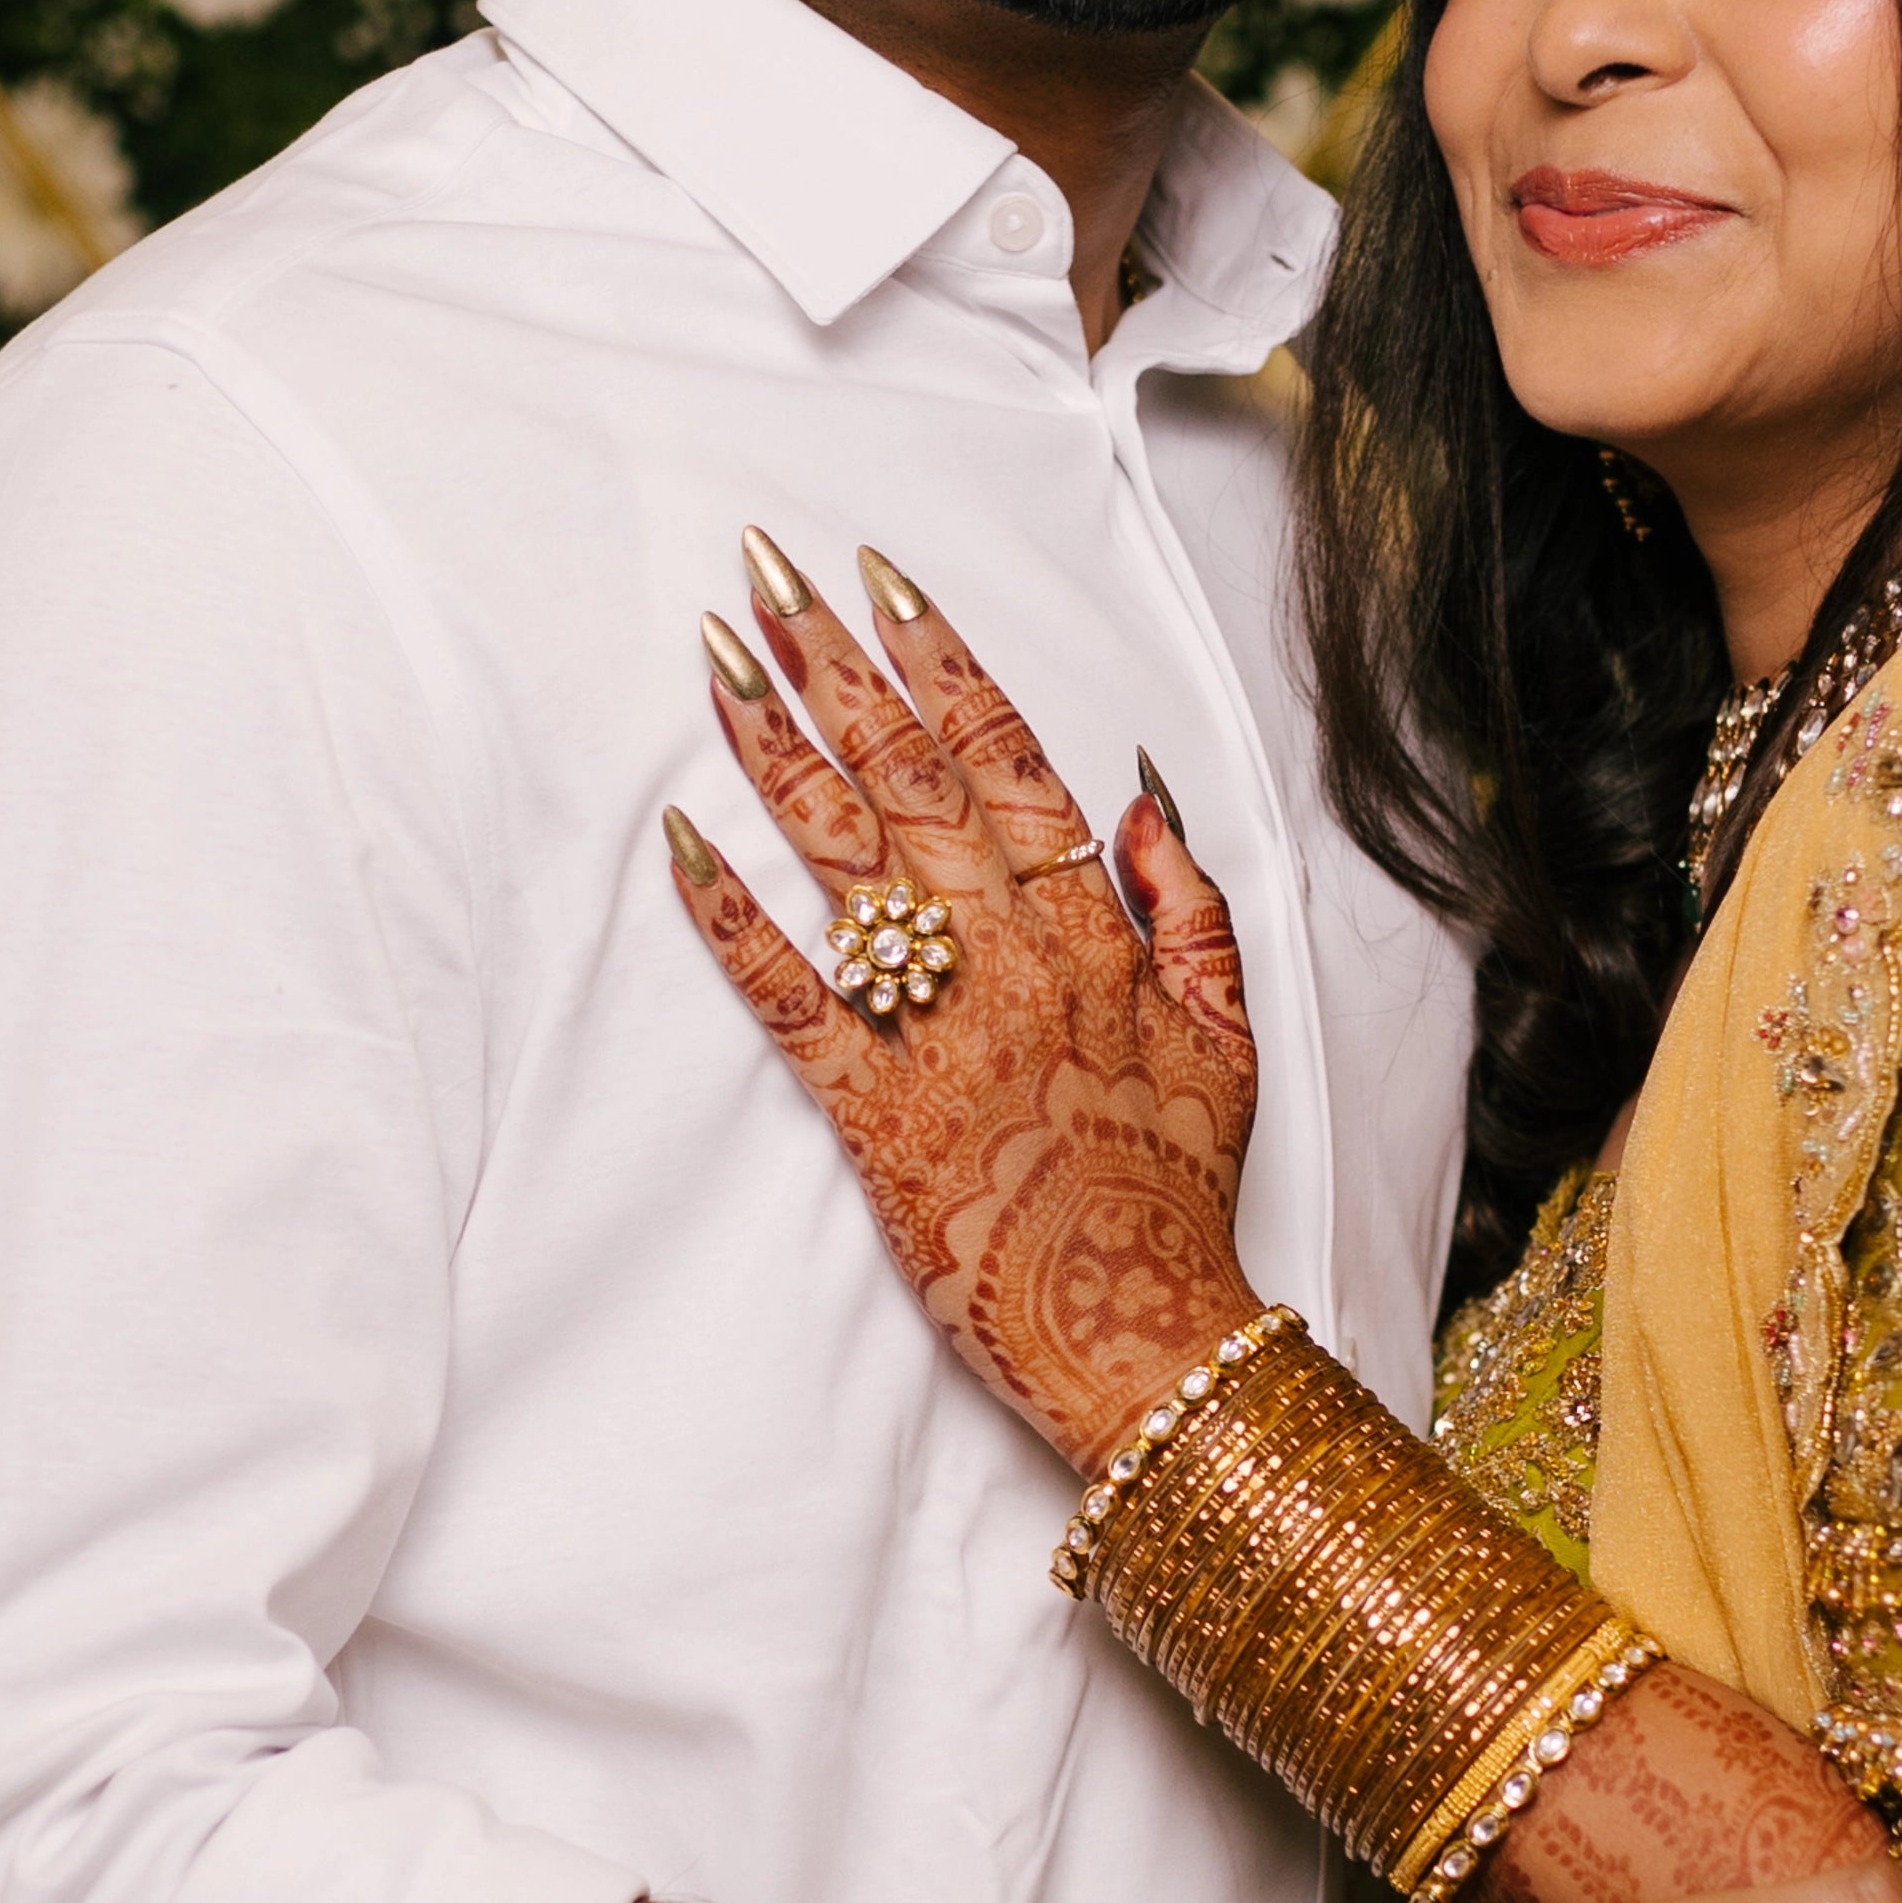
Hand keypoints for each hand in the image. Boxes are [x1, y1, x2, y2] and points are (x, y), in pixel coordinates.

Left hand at [667, 534, 1263, 1470]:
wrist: (1142, 1331)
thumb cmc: (1176, 1188)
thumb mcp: (1227, 1034)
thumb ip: (1187, 906)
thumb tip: (1135, 798)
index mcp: (1090, 930)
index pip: (1007, 756)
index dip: (938, 658)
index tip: (879, 577)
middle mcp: (1011, 956)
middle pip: (908, 777)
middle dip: (831, 663)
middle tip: (761, 571)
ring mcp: (937, 1028)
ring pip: (845, 860)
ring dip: (772, 750)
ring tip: (715, 658)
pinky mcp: (871, 1111)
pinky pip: (788, 999)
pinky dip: (729, 919)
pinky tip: (674, 842)